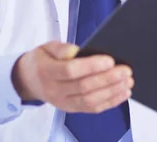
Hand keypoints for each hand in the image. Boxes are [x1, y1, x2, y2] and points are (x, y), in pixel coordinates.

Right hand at [12, 41, 133, 112]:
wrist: (28, 80)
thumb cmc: (42, 60)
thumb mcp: (46, 47)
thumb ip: (61, 48)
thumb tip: (77, 51)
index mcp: (47, 71)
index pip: (70, 71)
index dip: (91, 66)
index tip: (110, 60)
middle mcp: (55, 90)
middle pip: (84, 87)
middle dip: (108, 79)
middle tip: (126, 71)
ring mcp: (63, 102)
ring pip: (90, 100)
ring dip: (112, 92)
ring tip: (128, 82)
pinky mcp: (71, 109)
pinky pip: (92, 108)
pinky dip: (110, 102)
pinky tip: (123, 94)